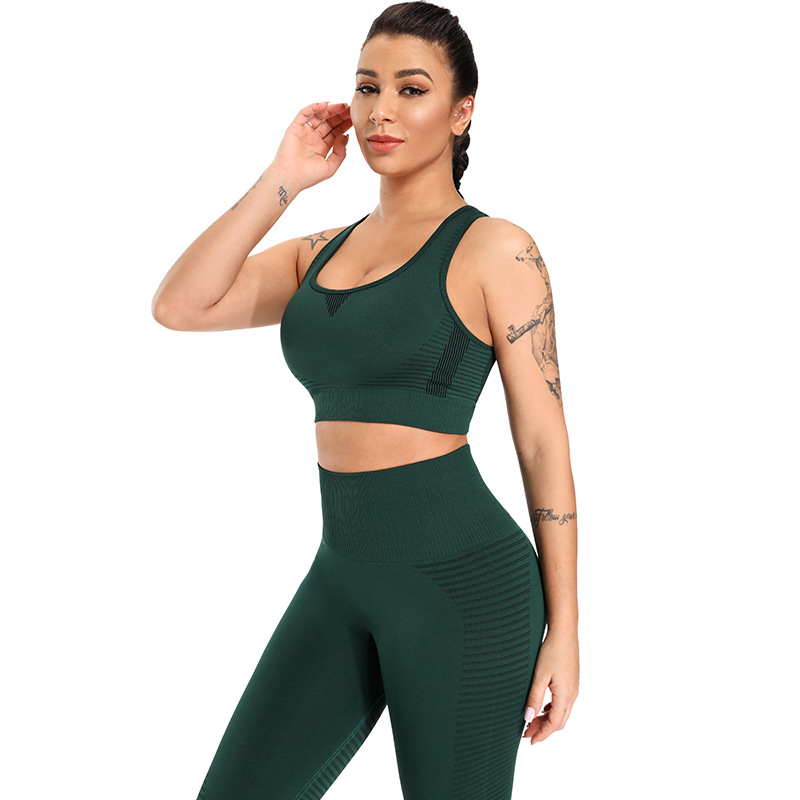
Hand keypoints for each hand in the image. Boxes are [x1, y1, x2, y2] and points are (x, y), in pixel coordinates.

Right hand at [270, 101, 352, 192]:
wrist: (290, 178)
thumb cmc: (308, 176)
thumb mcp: (331, 167)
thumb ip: (340, 153)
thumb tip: (345, 136)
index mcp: (322, 147)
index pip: (336, 132)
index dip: (345, 124)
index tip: (354, 118)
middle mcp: (314, 138)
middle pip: (329, 122)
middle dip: (340, 115)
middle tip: (350, 109)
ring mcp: (305, 132)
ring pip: (319, 116)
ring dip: (330, 109)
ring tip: (342, 106)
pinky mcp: (295, 127)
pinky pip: (305, 113)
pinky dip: (314, 107)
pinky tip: (325, 105)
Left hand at [522, 629, 578, 745]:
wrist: (565, 632)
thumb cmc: (552, 650)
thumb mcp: (540, 675)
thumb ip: (534, 697)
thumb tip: (528, 718)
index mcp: (565, 695)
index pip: (554, 723)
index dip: (542, 734)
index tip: (530, 740)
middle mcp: (572, 694)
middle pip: (559, 720)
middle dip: (543, 729)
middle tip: (527, 733)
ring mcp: (574, 687)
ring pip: (562, 712)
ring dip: (547, 719)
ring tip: (532, 722)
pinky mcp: (572, 681)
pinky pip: (564, 703)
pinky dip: (552, 710)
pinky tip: (543, 707)